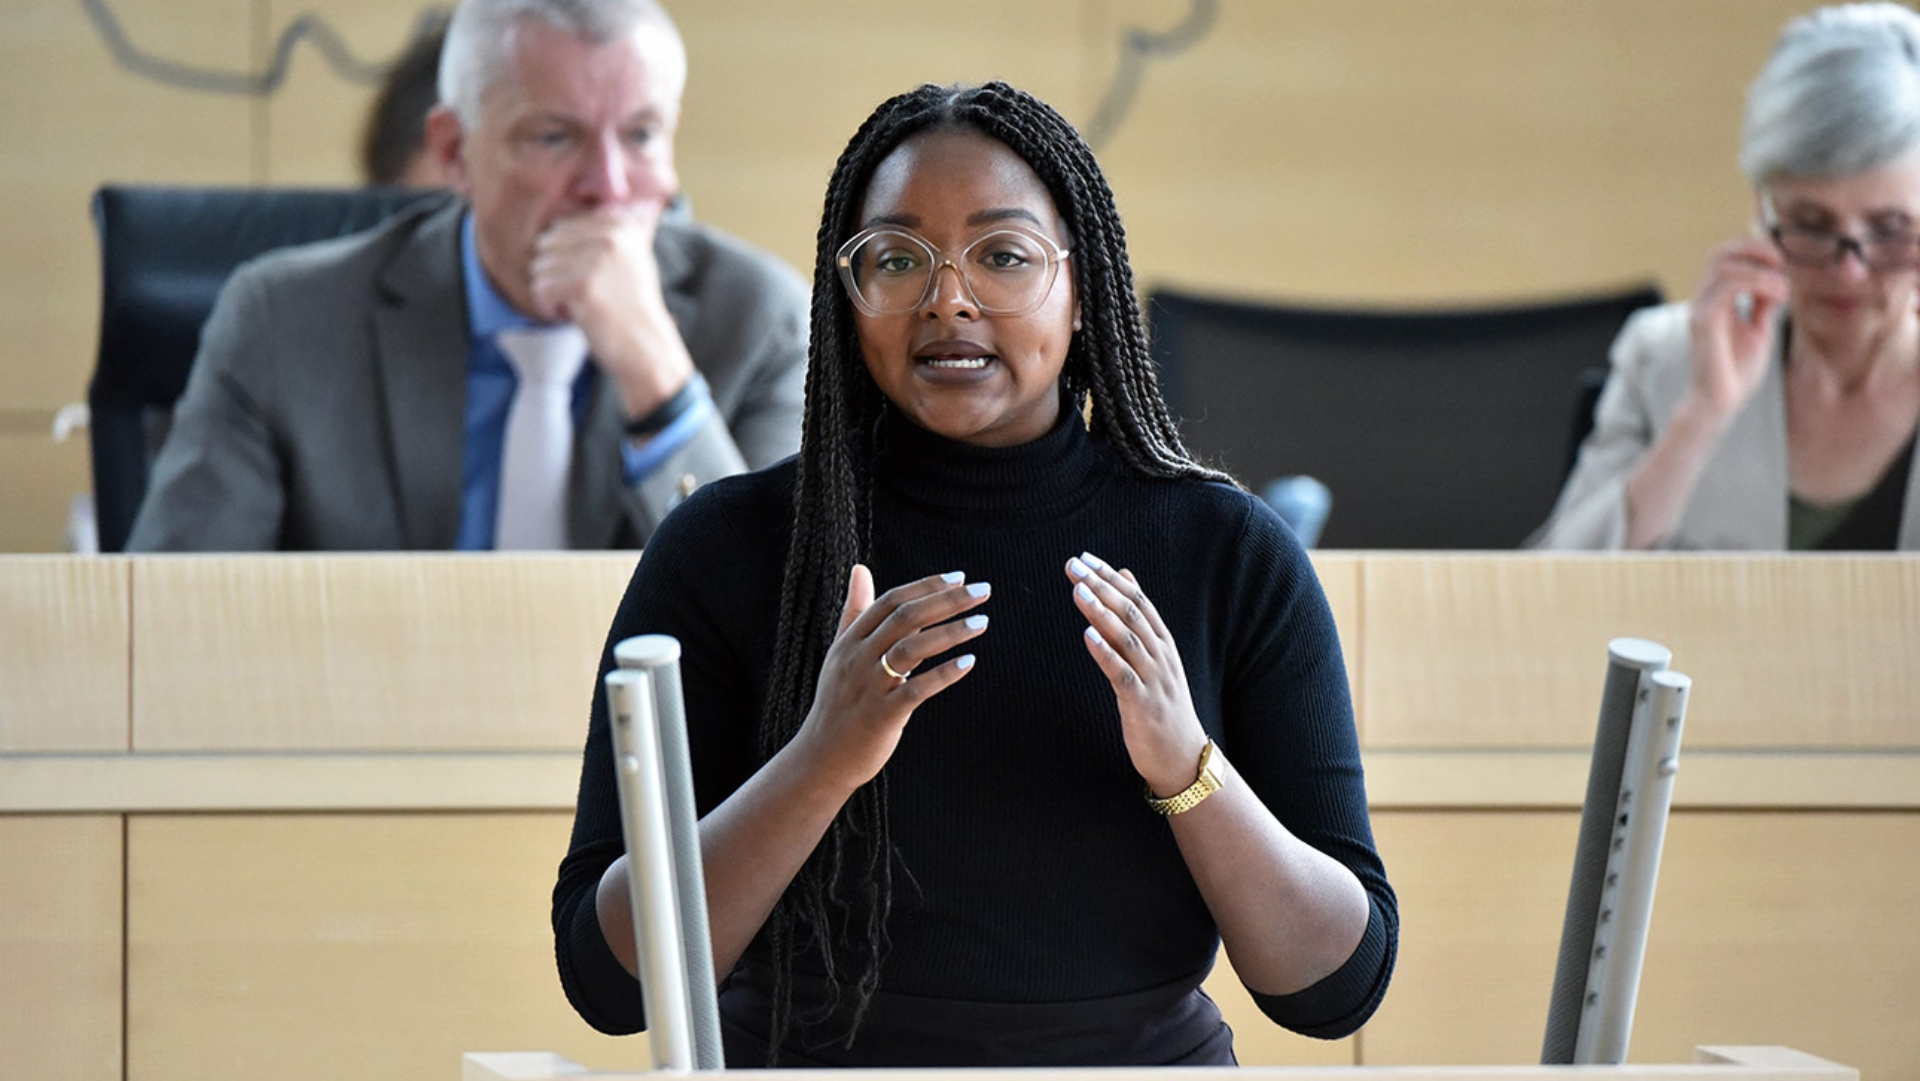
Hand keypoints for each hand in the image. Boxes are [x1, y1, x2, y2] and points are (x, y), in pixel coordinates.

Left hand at [529, 207, 694, 417]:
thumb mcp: (629, 259)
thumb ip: (601, 237)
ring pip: (540, 267)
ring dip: (551, 293)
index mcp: (619, 226)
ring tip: (580, 306)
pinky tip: (572, 316)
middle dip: (554, 273)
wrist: (648, 347)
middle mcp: (610, 236)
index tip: (587, 280)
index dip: (564, 259)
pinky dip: (548, 307)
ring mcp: (597, 260)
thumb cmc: (632, 309)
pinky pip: (540, 288)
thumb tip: (555, 226)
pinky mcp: (582, 285)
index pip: (561, 228)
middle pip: (546, 245)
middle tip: (581, 296)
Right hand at [791, 565, 990, 794]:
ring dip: (950, 632)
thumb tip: (860, 568)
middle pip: (905, 618)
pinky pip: (915, 690)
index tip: (959, 577)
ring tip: (982, 621)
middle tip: (983, 590)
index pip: (890, 601)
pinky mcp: (881, 715)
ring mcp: (869, 687)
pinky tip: (969, 662)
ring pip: (912, 649)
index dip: (925, 586)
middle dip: (947, 601)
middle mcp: (857, 658)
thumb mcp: (841, 652)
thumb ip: (855, 611)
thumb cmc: (839, 702)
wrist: (821, 757)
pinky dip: (943, 674)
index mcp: (850, 641)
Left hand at [1066, 552, 1207, 795]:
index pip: (1137, 600)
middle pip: (1131, 613)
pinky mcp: (1142, 703)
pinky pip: (1122, 674)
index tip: (1085, 558)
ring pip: (1128, 638)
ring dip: (1102, 613)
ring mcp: (1154, 679)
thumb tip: (1124, 575)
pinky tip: (1087, 635)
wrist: (1183, 757)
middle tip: (1074, 566)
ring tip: (1078, 591)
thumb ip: (1140, 618)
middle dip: (1101, 587)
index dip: (1110, 578)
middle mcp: (1161, 656)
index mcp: (1163, 643)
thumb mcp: (1156, 657)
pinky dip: (1105, 653)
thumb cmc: (1163, 705)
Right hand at [1686, 235, 1788, 421]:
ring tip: (1782, 290)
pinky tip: (1775, 298)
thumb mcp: (1759, 329)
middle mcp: (1702, 300)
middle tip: (1780, 261)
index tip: (1780, 260)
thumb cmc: (1737, 370)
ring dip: (1760, 271)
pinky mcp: (1703, 322)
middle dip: (1753, 249)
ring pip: (1724, 267)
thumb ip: (1762, 304)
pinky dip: (1756, 284)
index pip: (1724, 257)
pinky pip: (1727, 287)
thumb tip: (1775, 281)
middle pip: (1719, 253)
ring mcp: (1700, 309)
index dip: (1751, 248)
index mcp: (1714, 300)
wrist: (1721, 401)